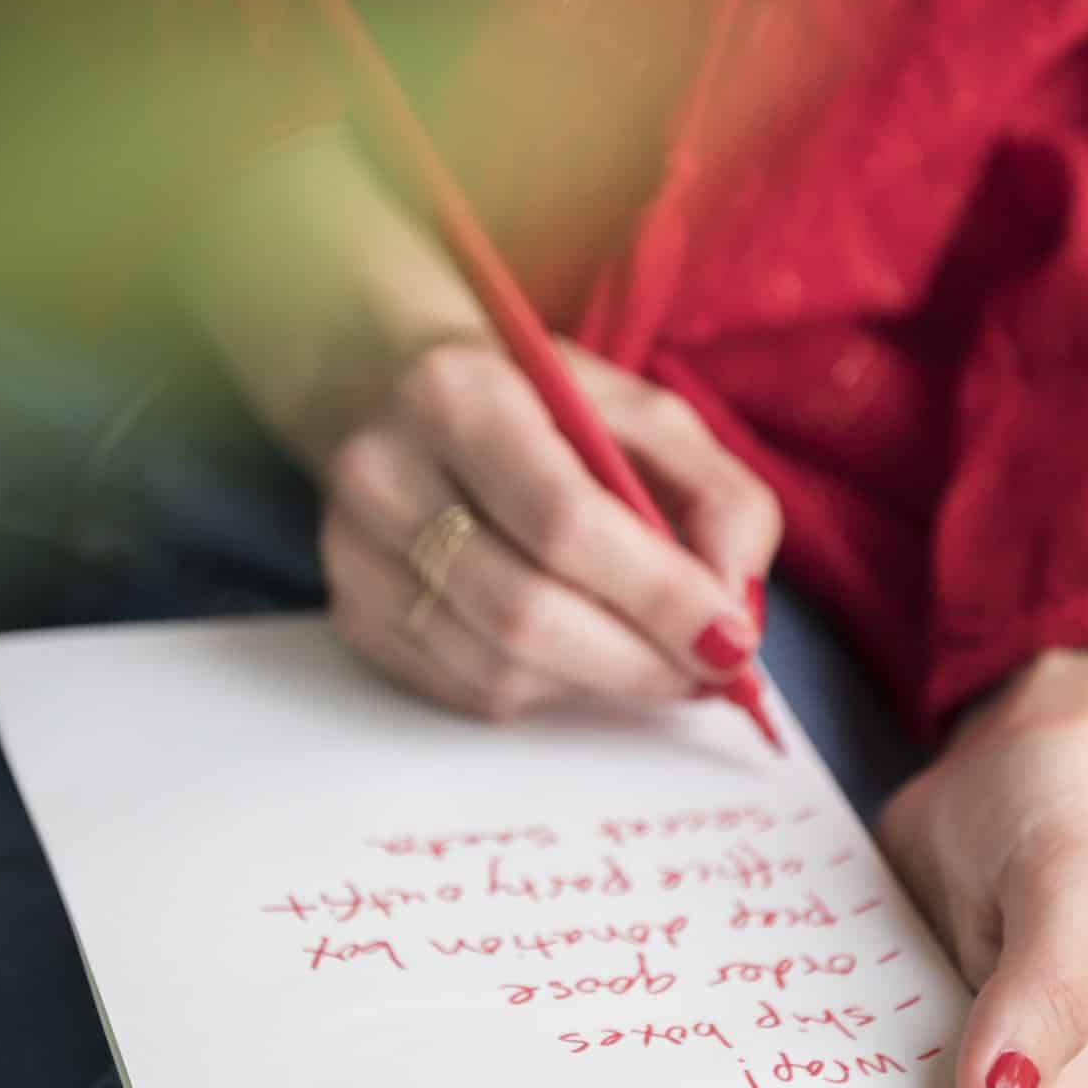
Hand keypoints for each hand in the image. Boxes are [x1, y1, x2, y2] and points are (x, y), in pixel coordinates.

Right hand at [320, 337, 780, 717]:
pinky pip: (470, 693)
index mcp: (460, 395)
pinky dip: (549, 690)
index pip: (564, 521)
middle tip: (707, 673)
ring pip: (497, 669)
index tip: (730, 639)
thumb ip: (718, 497)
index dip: (659, 595)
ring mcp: (356, 554)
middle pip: (525, 612)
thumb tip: (732, 608)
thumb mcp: (648, 416)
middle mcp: (386, 474)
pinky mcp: (355, 617)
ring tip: (655, 661)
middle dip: (638, 660)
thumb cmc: (544, 407)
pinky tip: (580, 653)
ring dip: (600, 683)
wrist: (403, 395)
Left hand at [776, 649, 1087, 1087]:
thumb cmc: (1061, 818)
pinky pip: (840, 1047)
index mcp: (1066, 1081)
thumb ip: (1044, 998)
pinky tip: (723, 1070)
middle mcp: (1003, 1079)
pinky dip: (790, 1060)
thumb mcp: (1069, 893)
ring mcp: (942, 1042)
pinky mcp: (893, 1005)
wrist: (1022, 753)